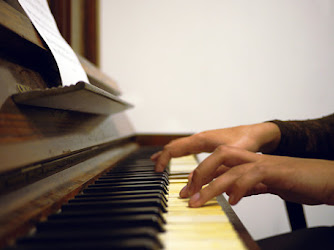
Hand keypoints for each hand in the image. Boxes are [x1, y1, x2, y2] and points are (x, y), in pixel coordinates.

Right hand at [152, 122, 280, 171]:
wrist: (257, 133)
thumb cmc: (246, 141)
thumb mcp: (230, 156)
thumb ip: (214, 170)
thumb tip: (196, 182)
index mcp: (200, 139)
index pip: (174, 148)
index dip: (162, 159)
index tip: (157, 170)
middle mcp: (199, 138)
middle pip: (174, 146)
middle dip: (162, 156)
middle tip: (154, 168)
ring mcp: (203, 139)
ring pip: (179, 145)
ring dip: (168, 154)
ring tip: (160, 162)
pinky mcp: (207, 143)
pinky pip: (187, 147)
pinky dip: (178, 153)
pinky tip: (179, 158)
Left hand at [181, 145, 333, 206]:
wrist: (326, 178)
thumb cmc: (298, 181)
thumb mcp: (267, 185)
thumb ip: (249, 186)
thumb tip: (232, 192)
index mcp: (249, 161)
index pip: (219, 163)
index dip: (201, 175)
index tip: (187, 192)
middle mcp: (254, 159)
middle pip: (219, 156)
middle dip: (200, 173)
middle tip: (187, 194)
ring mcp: (264, 163)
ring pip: (231, 168)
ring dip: (212, 186)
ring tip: (199, 201)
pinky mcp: (277, 171)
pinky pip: (253, 176)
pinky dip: (240, 188)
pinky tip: (233, 201)